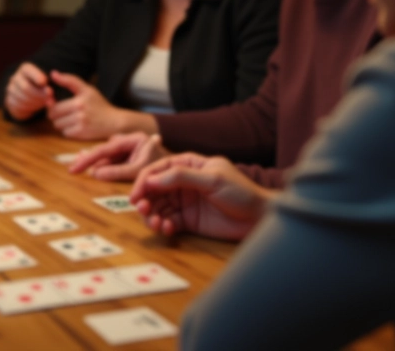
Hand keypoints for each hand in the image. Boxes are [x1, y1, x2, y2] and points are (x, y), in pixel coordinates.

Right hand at [4, 62, 51, 119]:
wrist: (29, 95)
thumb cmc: (41, 86)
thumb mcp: (46, 83)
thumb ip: (47, 86)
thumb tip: (49, 92)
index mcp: (25, 69)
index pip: (28, 70)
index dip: (36, 76)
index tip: (44, 82)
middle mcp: (15, 78)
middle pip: (26, 87)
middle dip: (39, 95)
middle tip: (50, 99)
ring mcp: (10, 89)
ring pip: (23, 99)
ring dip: (36, 103)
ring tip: (44, 103)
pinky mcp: (9, 101)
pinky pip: (19, 106)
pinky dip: (29, 108)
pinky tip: (36, 106)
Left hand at [47, 70, 151, 139]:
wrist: (114, 122)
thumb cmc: (99, 104)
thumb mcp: (87, 89)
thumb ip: (70, 80)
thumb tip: (53, 73)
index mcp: (79, 100)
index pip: (54, 105)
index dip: (51, 105)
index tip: (54, 104)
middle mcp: (80, 111)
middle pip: (53, 116)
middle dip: (56, 115)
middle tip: (64, 113)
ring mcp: (81, 123)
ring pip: (58, 125)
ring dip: (62, 123)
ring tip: (71, 119)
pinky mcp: (82, 133)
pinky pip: (65, 133)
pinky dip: (68, 131)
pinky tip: (76, 127)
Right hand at [69, 133, 167, 180]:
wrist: (183, 174)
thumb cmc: (165, 170)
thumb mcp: (139, 171)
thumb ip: (117, 171)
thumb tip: (94, 173)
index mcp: (134, 139)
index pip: (106, 148)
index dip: (89, 159)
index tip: (75, 168)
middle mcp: (131, 141)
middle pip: (105, 151)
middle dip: (88, 159)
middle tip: (72, 168)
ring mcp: (131, 150)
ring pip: (108, 157)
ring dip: (93, 163)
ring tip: (76, 166)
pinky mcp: (132, 159)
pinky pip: (113, 162)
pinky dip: (102, 166)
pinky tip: (89, 167)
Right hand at [129, 153, 272, 240]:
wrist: (258, 218)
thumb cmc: (241, 192)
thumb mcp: (213, 179)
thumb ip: (182, 177)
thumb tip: (151, 179)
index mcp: (188, 165)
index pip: (158, 169)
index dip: (143, 181)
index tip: (136, 195)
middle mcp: (182, 183)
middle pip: (153, 189)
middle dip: (145, 200)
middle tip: (143, 210)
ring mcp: (184, 202)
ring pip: (157, 207)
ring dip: (151, 215)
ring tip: (156, 223)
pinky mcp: (187, 220)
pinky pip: (167, 222)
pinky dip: (163, 226)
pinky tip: (168, 229)